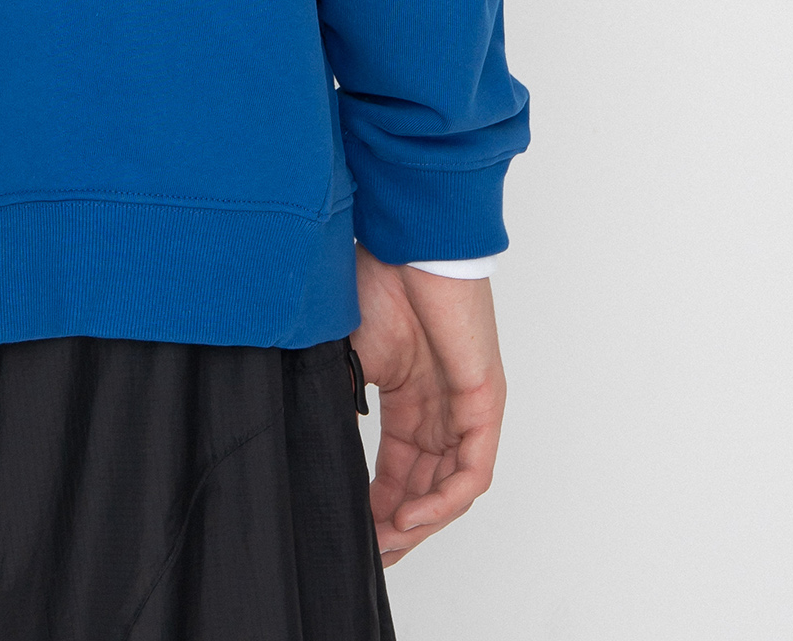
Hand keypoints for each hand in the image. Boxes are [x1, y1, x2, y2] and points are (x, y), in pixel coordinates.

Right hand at [351, 245, 504, 567]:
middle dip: (396, 527)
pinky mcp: (484, 402)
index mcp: (409, 397)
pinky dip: (442, 501)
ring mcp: (466, 407)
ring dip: (419, 522)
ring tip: (385, 542)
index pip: (398, 469)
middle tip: (368, 553)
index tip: (352, 535)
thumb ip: (337, 401)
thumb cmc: (372, 281)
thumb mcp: (345, 357)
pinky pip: (471, 471)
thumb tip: (308, 445)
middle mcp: (441, 408)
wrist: (402, 240)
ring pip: (450, 488)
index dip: (375, 506)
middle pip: (425, 487)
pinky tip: (409, 515)